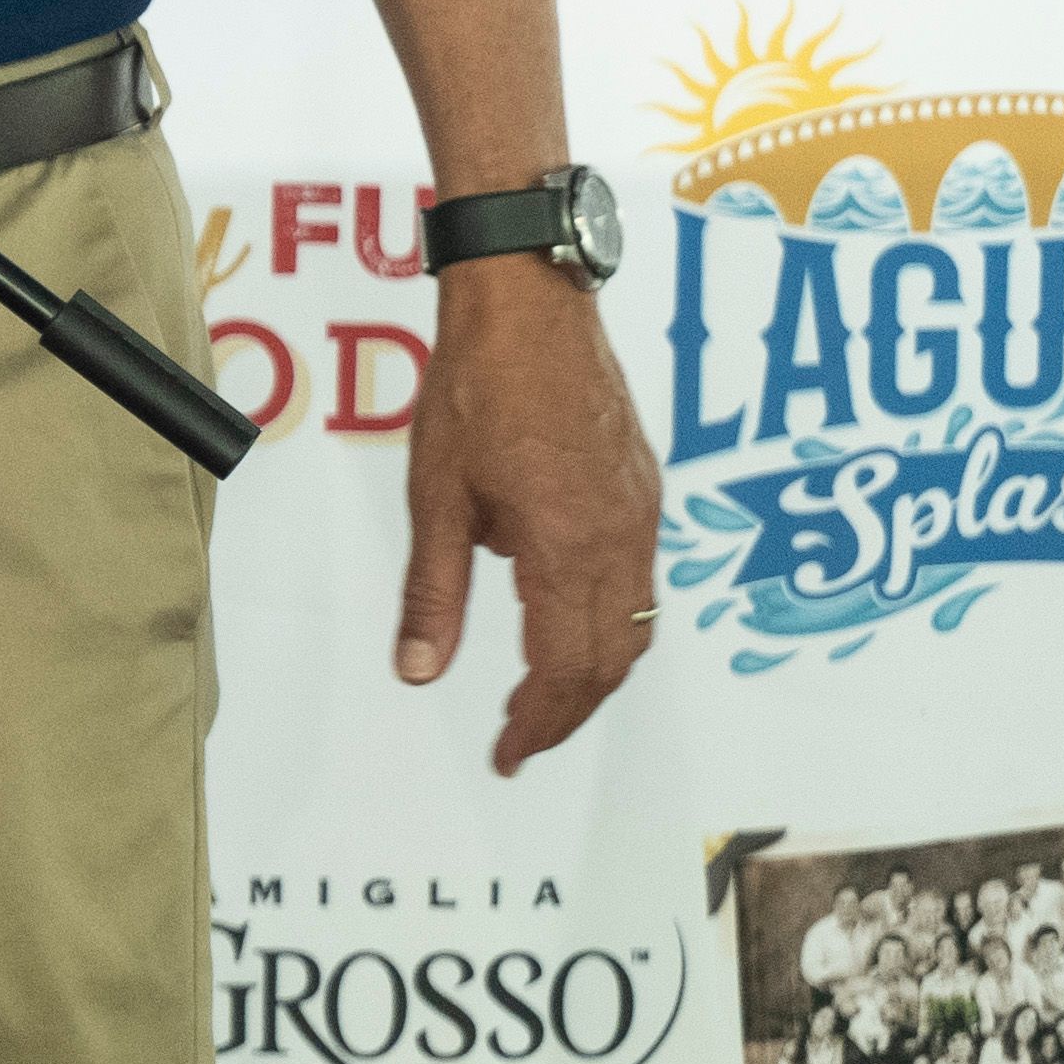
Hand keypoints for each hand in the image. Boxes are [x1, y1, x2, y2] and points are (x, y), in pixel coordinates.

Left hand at [396, 255, 663, 773]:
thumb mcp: (435, 497)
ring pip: (636, 626)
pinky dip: (612, 624)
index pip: (564, 670)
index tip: (507, 754)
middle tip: (521, 739)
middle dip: (568, 713)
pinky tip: (571, 623)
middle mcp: (618, 540)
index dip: (537, 724)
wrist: (531, 308)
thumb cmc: (477, 388)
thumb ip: (433, 591)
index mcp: (564, 547)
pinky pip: (642, 582)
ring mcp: (641, 516)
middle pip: (611, 661)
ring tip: (543, 697)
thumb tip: (419, 669)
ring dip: (594, 673)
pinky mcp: (645, 493)